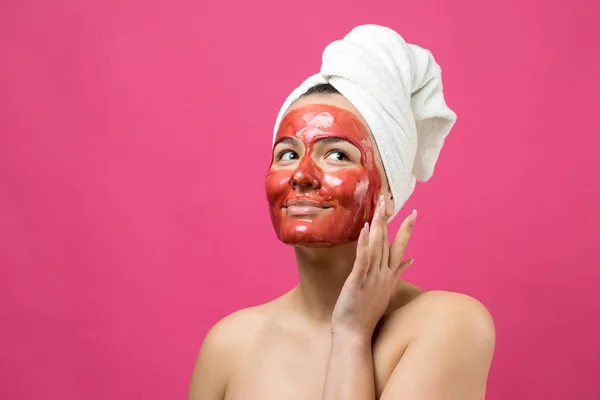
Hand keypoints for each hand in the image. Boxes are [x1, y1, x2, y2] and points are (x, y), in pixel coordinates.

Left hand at [331, 196, 415, 339]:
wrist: (355, 334)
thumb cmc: (366, 313)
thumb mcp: (385, 290)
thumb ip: (397, 272)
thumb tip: (411, 260)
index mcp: (389, 275)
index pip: (400, 248)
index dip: (406, 229)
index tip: (413, 213)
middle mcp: (383, 274)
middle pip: (390, 242)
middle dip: (391, 219)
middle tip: (391, 199)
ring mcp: (372, 277)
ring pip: (377, 246)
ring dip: (379, 225)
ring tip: (379, 206)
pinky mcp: (358, 281)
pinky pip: (363, 259)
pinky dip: (365, 243)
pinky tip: (366, 228)